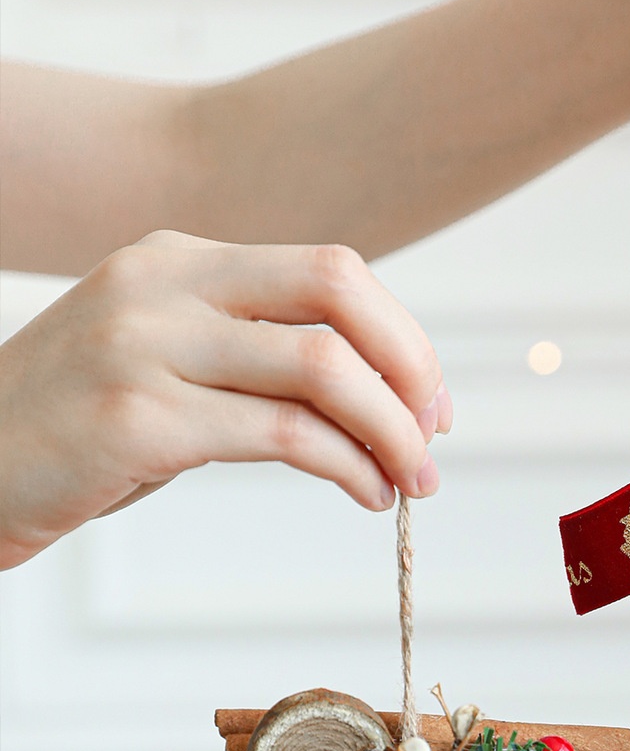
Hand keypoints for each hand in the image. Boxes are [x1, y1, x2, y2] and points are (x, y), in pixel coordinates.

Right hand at [0, 230, 447, 569]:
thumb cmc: (74, 431)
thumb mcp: (162, 358)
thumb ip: (250, 352)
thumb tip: (378, 390)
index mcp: (177, 255)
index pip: (328, 269)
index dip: (401, 334)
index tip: (431, 398)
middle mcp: (161, 283)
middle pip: (337, 292)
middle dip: (411, 367)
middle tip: (434, 435)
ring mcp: (143, 345)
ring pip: (321, 367)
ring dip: (390, 431)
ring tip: (410, 482)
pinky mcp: (135, 420)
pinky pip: (284, 435)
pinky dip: (348, 468)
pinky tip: (365, 495)